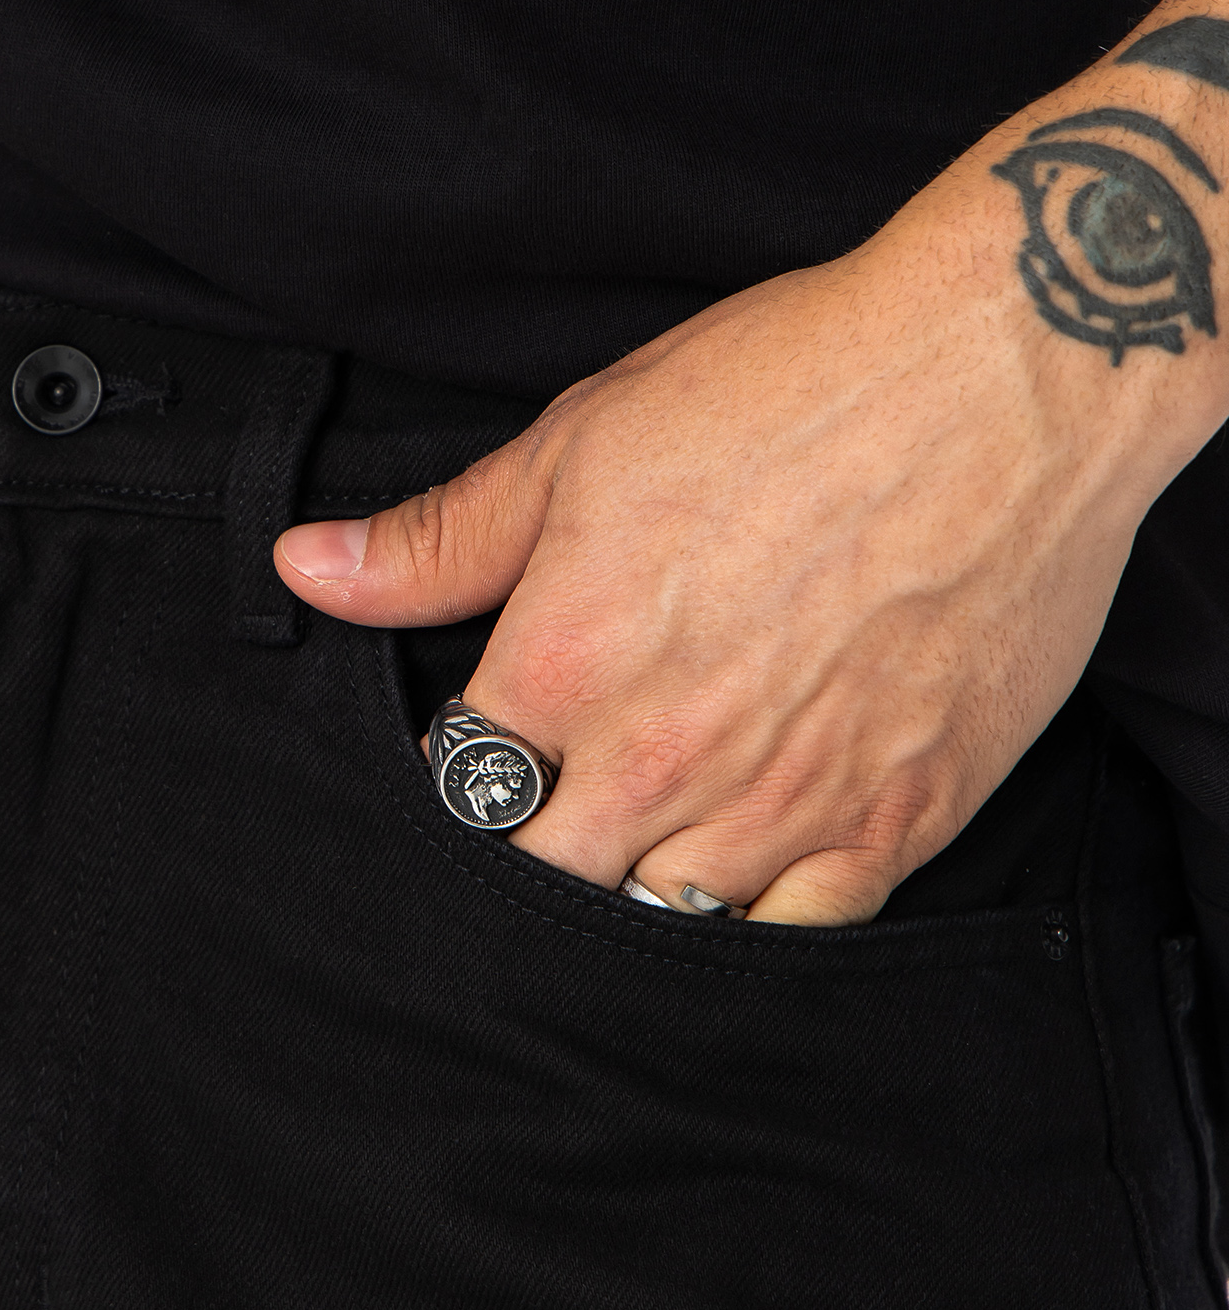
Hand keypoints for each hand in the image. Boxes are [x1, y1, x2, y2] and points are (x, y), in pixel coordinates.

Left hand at [274, 156, 1206, 923]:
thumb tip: (306, 571)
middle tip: (553, 812)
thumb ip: (441, 538)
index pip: (459, 791)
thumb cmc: (790, 388)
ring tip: (641, 838)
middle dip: (533, 854)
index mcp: (569, 666)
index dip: (457, 782)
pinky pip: (799, 931)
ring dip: (638, 888)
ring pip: (667, 918)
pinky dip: (757, 917)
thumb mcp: (582, 442)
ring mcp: (789, 801)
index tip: (480, 758)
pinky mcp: (900, 818)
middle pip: (549, 881)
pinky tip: (742, 872)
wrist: (1003, 378)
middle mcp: (666, 758)